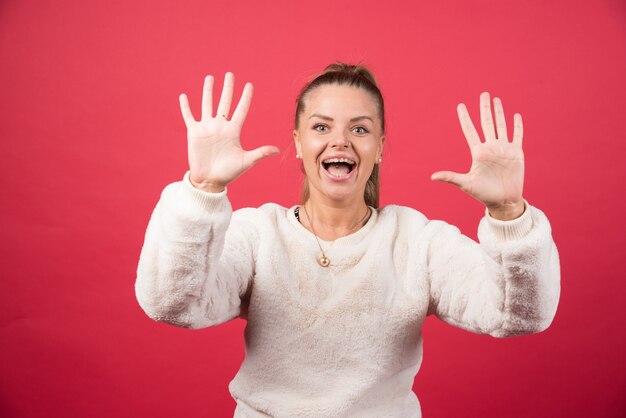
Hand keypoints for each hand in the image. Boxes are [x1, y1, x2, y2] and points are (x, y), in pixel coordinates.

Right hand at [179, 72, 279, 191]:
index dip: (245, 98)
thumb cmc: (229, 172)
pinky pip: (189, 117)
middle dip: (228, 88)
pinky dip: (186, 107)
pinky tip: (184, 96)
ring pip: (207, 104)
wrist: (210, 180)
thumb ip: (260, 153)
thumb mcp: (246, 161)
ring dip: (208, 91)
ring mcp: (207, 128)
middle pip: (225, 102)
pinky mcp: (194, 133)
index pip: (241, 110)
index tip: (250, 85)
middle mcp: (220, 126)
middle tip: (230, 74)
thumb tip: (277, 150)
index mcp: (233, 131)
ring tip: (210, 77)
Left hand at [431, 92, 524, 219]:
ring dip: (499, 112)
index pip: (470, 130)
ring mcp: (504, 149)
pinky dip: (517, 126)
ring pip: (501, 126)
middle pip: (487, 123)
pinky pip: (517, 136)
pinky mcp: (516, 153)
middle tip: (484, 93)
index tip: (460, 106)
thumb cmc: (483, 194)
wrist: (503, 201)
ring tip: (496, 99)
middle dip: (485, 108)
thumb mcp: (466, 184)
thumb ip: (451, 177)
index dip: (465, 118)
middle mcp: (490, 147)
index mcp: (478, 152)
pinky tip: (516, 115)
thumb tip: (432, 176)